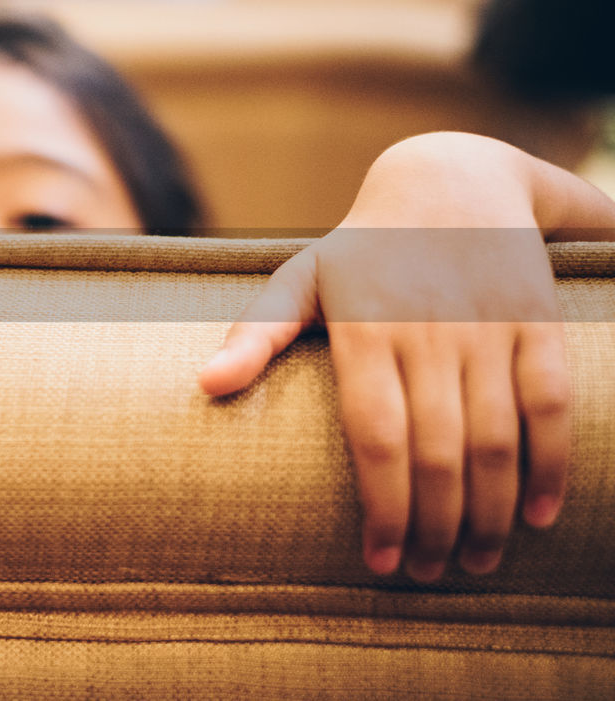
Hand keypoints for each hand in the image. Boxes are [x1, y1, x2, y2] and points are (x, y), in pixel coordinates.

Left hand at [199, 134, 569, 580]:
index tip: (379, 561)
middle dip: (433, 527)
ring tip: (473, 561)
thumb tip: (204, 385)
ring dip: (490, 512)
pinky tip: (536, 516)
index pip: (375, 437)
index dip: (383, 506)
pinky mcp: (537, 322)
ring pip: (497, 439)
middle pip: (437, 453)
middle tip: (425, 575)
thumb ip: (257, 332)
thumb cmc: (363, 249)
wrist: (450, 181)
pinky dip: (551, 465)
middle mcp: (428, 333)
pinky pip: (549, 404)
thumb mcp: (301, 277)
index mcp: (363, 329)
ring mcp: (488, 327)